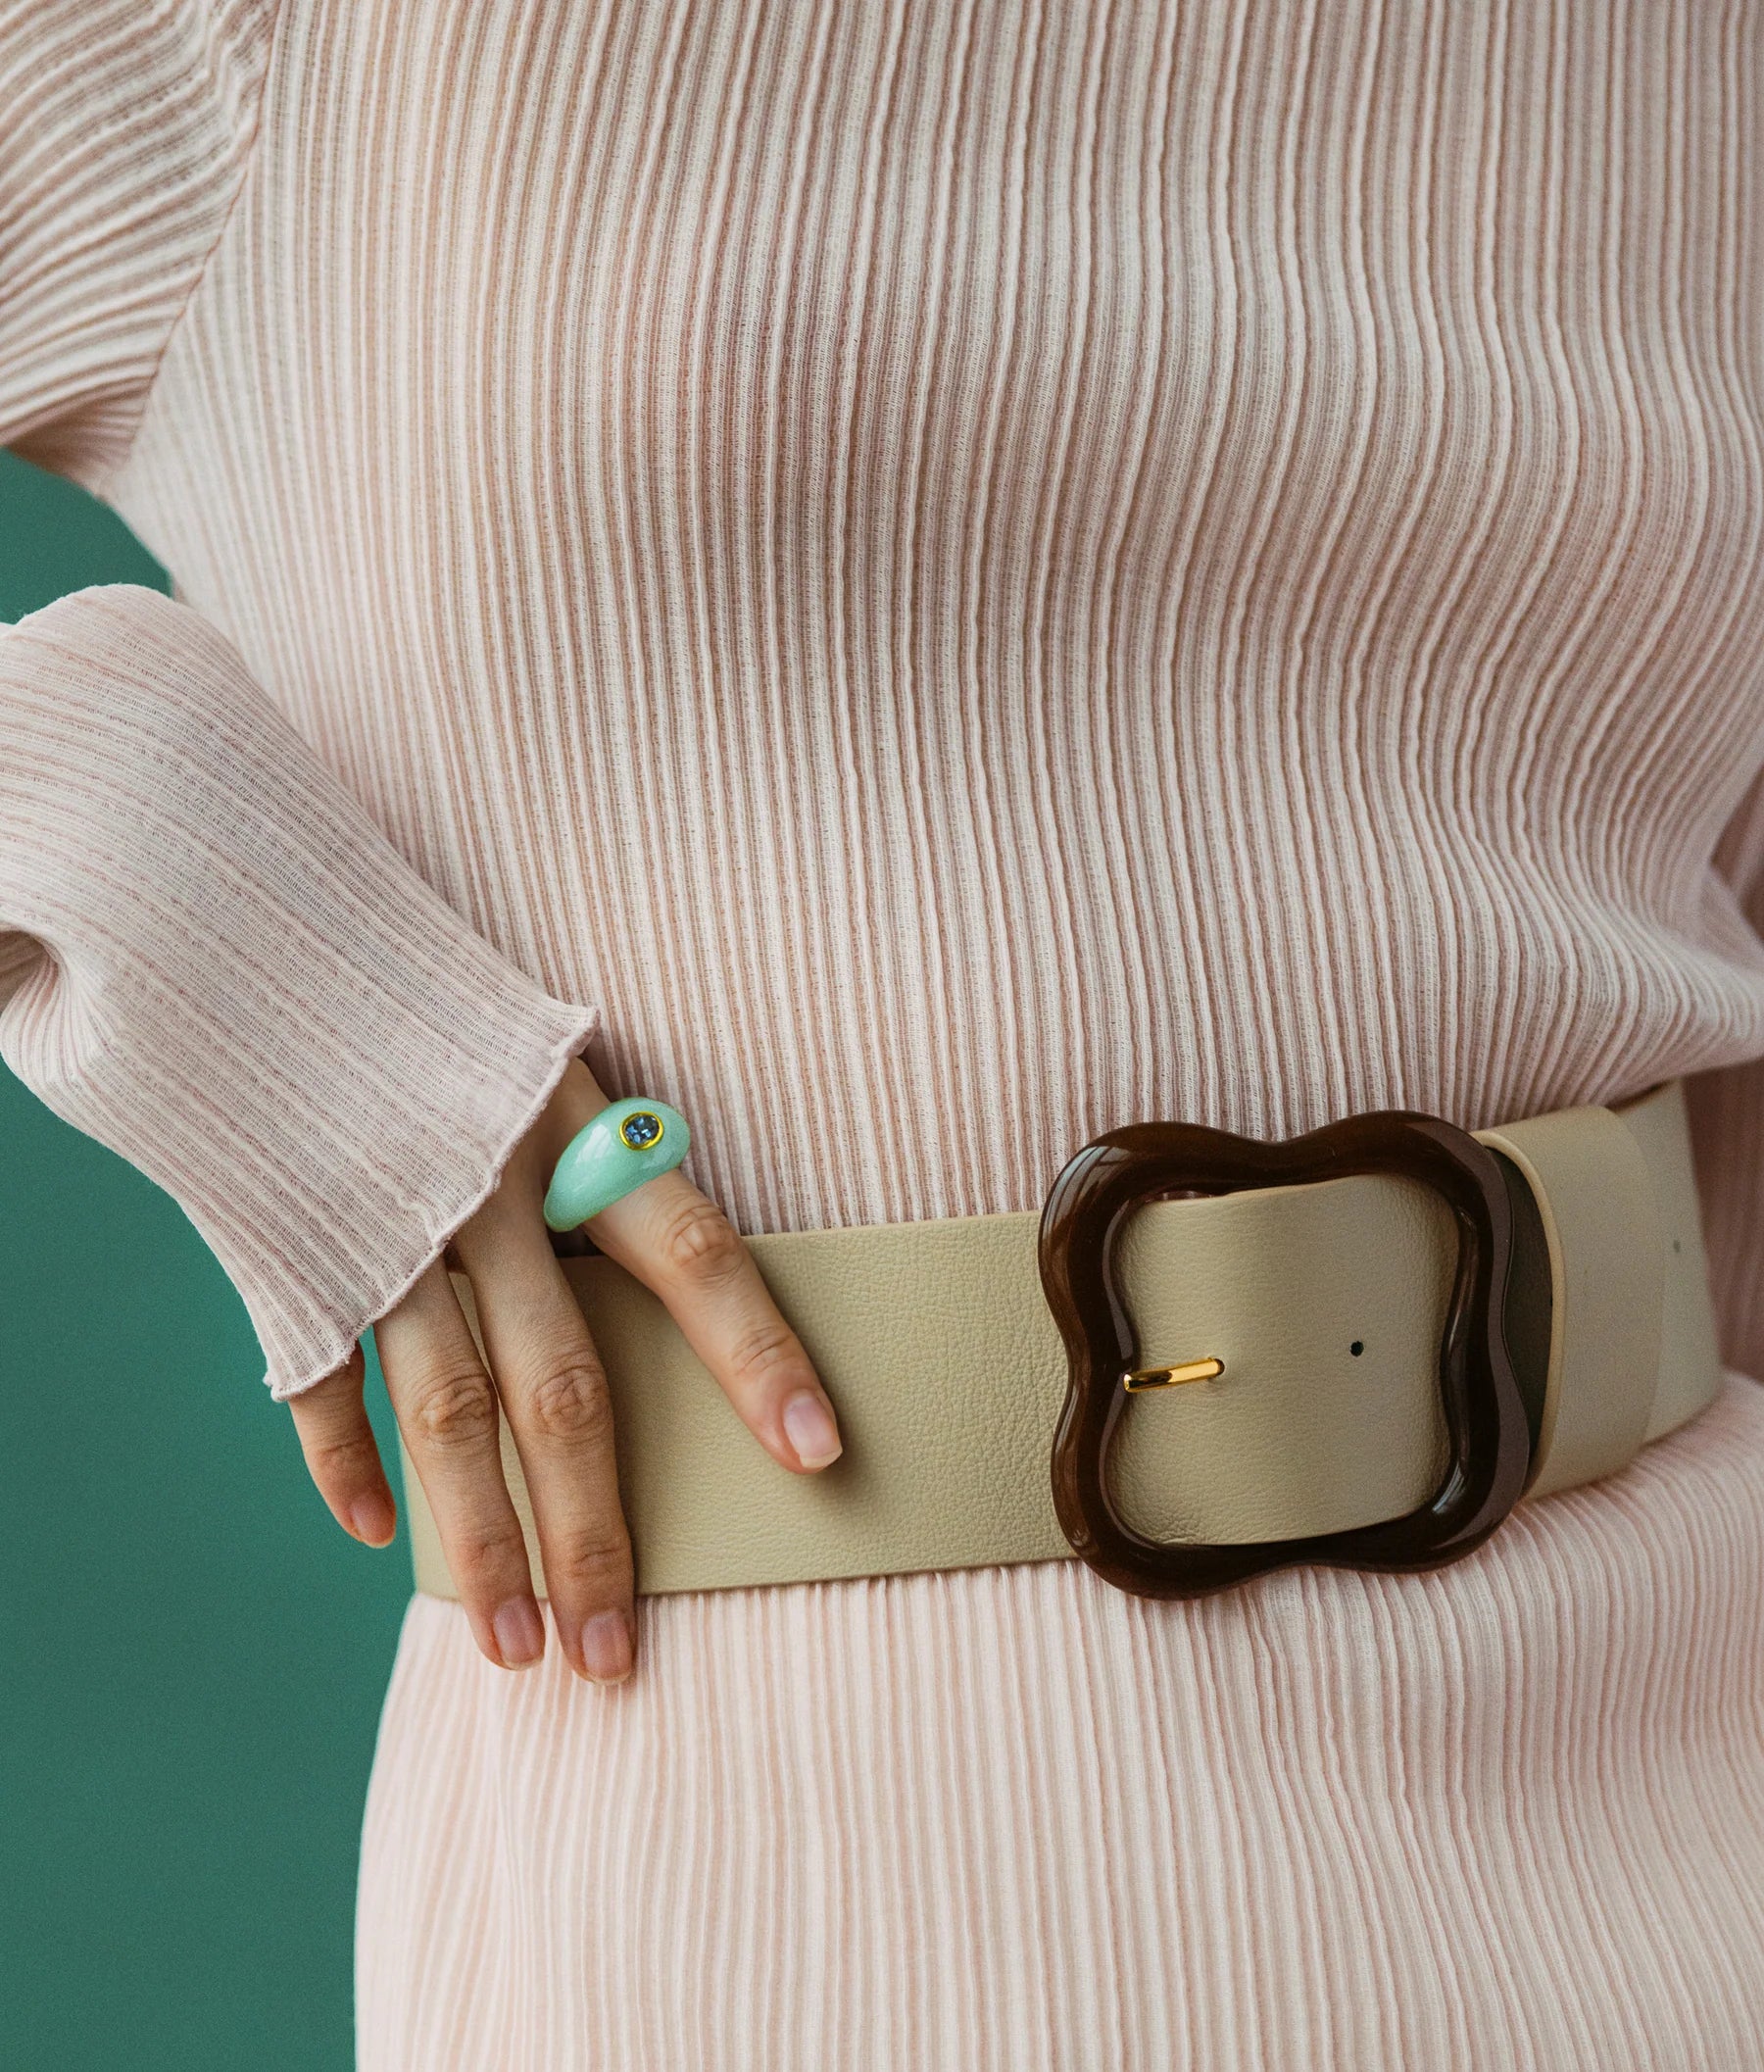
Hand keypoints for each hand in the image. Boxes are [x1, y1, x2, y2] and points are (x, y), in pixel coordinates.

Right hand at [283, 1059, 842, 1683]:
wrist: (243, 925)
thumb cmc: (431, 997)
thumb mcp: (538, 1046)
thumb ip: (602, 1152)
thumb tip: (675, 1275)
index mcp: (569, 1124)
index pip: (694, 1255)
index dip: (759, 1357)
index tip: (821, 1458)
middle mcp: (484, 1187)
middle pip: (566, 1383)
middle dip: (597, 1530)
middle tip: (620, 1658)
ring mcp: (381, 1228)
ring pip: (446, 1413)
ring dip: (482, 1542)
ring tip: (516, 1649)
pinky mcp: (285, 1252)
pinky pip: (318, 1385)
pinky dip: (342, 1465)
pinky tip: (378, 1539)